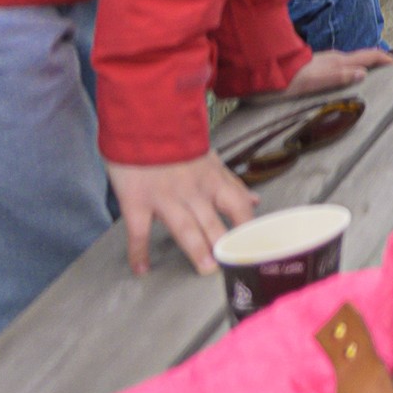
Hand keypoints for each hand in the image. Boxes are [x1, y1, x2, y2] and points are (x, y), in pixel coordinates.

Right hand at [110, 153, 255, 274]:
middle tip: (232, 267)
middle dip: (224, 246)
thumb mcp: (210, 160)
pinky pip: (139, 231)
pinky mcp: (137, 201)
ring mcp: (165, 198)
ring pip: (184, 228)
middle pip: (213, 223)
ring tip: (205, 269)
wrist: (142, 122)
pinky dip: (138, 252)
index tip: (254, 248)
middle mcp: (194, 191)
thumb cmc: (177, 144)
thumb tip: (255, 202)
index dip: (248, 229)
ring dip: (196, 250)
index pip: (238, 208)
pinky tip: (141, 270)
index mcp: (213, 181)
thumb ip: (232, 184)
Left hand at [287, 45, 392, 94]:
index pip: (369, 56)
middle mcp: (334, 59)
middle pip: (364, 58)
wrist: (263, 73)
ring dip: (366, 67)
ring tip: (373, 78)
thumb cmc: (286, 80)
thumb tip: (363, 74)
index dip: (386, 59)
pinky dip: (352, 72)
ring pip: (352, 62)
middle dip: (380, 63)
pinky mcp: (316, 67)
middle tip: (392, 73)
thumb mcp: (313, 82)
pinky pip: (342, 67)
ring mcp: (325, 62)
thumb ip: (338, 77)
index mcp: (337, 62)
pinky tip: (347, 81)